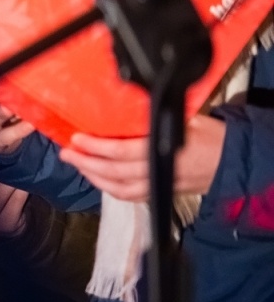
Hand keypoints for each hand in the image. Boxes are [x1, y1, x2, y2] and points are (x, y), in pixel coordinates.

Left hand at [60, 115, 226, 202]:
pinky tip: (96, 178)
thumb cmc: (211, 136)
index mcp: (166, 150)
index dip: (97, 147)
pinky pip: (129, 195)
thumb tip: (124, 106)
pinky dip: (109, 188)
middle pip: (114, 173)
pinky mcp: (161, 193)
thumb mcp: (185, 118)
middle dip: (86, 163)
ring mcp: (160, 186)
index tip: (77, 138)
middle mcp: (161, 172)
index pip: (123, 152)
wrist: (234, 160)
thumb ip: (154, 117)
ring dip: (93, 177)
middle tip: (67, 152)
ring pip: (118, 188)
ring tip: (76, 163)